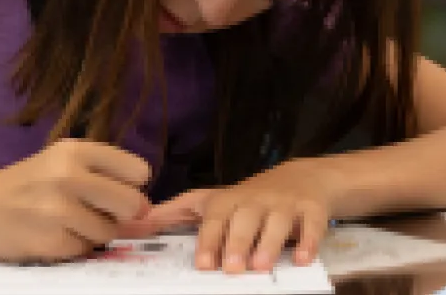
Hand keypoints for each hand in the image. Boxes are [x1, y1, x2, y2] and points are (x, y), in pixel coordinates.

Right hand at [0, 139, 150, 260]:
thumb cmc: (20, 188)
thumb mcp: (57, 166)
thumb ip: (102, 178)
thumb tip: (148, 212)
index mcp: (73, 150)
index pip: (137, 170)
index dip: (131, 186)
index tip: (113, 191)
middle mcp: (68, 175)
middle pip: (132, 203)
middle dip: (119, 214)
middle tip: (94, 212)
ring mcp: (58, 210)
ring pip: (111, 231)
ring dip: (94, 234)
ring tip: (64, 223)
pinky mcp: (50, 241)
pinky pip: (86, 250)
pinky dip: (73, 248)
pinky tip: (50, 236)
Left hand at [145, 159, 339, 273]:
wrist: (303, 178)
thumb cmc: (248, 198)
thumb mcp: (211, 201)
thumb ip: (174, 214)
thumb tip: (133, 223)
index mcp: (229, 201)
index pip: (215, 219)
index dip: (208, 239)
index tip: (203, 263)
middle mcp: (255, 201)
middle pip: (245, 219)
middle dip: (237, 242)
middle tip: (230, 268)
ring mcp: (284, 205)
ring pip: (277, 222)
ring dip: (268, 243)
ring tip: (259, 266)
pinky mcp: (311, 211)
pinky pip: (312, 226)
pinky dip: (308, 242)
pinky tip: (302, 259)